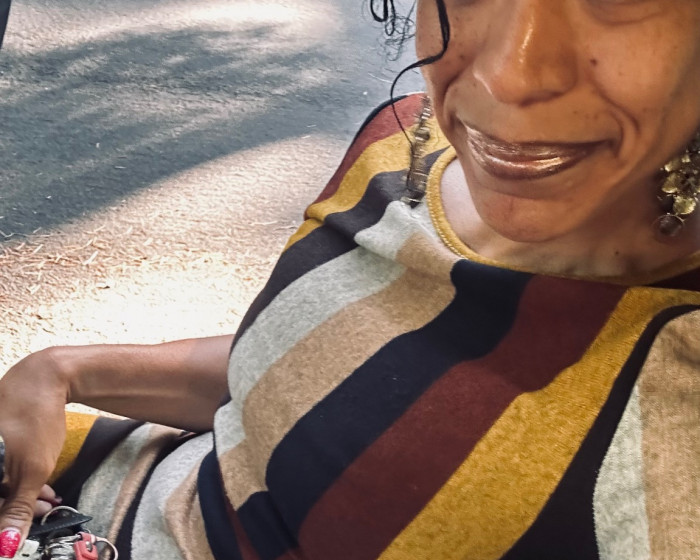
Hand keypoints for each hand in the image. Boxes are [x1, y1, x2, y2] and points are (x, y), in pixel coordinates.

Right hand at [0, 350, 68, 557]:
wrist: (46, 377)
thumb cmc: (36, 418)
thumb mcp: (33, 469)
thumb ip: (18, 508)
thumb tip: (7, 545)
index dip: (4, 520)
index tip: (17, 532)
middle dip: (15, 506)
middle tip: (42, 511)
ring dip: (19, 494)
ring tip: (47, 499)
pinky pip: (0, 465)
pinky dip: (18, 477)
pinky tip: (40, 485)